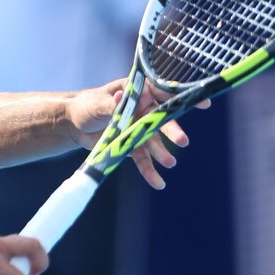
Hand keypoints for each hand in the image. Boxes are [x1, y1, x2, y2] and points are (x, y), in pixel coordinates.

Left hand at [67, 79, 209, 189]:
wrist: (72, 124)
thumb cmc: (86, 105)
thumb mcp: (97, 103)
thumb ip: (112, 104)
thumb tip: (123, 98)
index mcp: (137, 92)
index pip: (163, 92)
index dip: (181, 97)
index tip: (202, 104)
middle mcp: (142, 110)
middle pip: (161, 120)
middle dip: (172, 131)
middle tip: (182, 141)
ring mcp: (138, 128)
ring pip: (154, 141)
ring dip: (161, 152)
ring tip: (169, 163)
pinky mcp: (131, 145)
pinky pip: (142, 159)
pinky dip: (149, 171)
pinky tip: (157, 182)